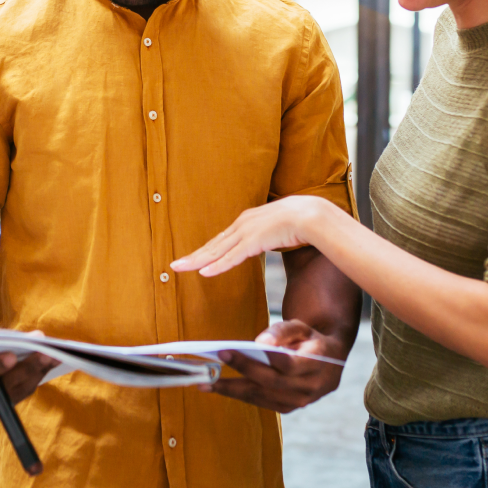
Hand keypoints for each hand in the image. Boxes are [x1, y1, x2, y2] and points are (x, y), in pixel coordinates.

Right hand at [0, 325, 58, 414]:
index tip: (12, 357)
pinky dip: (37, 377)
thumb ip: (5, 336)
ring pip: (14, 392)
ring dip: (37, 373)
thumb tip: (37, 338)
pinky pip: (21, 393)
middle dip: (25, 369)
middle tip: (46, 353)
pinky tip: (51, 363)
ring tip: (55, 356)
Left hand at [171, 196, 328, 277]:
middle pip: (214, 244)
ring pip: (216, 250)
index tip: (195, 258)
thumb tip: (276, 238)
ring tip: (179, 268)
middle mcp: (243, 224)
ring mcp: (247, 232)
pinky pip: (232, 257)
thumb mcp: (281, 226)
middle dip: (193, 255)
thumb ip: (273, 232)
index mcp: (249, 220)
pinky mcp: (254, 241)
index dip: (207, 250)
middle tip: (175, 265)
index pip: (223, 239)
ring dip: (196, 261)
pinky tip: (204, 273)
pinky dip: (217, 266)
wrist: (313, 214)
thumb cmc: (303, 219)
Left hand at [204, 320, 346, 413]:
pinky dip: (240, 395)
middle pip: (269, 382)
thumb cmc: (310, 339)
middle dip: (240, 371)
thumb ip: (282, 331)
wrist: (330, 361)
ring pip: (262, 396)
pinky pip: (261, 402)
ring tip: (205, 382)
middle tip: (213, 364)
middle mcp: (310, 387)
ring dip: (232, 390)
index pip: (284, 363)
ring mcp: (300, 401)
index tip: (227, 350)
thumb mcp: (301, 327)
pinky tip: (220, 388)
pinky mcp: (289, 408)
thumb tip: (260, 343)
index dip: (255, 359)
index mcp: (317, 363)